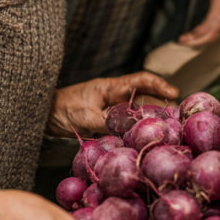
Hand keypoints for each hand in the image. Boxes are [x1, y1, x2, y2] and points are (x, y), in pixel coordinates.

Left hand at [46, 72, 179, 138]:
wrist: (44, 116)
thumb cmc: (62, 109)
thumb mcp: (86, 116)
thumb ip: (107, 123)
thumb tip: (128, 131)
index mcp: (111, 87)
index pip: (140, 80)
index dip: (158, 84)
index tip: (174, 93)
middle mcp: (114, 96)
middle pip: (143, 97)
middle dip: (160, 105)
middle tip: (176, 116)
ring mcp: (110, 109)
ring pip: (135, 113)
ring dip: (149, 119)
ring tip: (165, 129)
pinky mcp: (105, 121)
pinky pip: (125, 125)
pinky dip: (134, 130)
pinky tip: (141, 139)